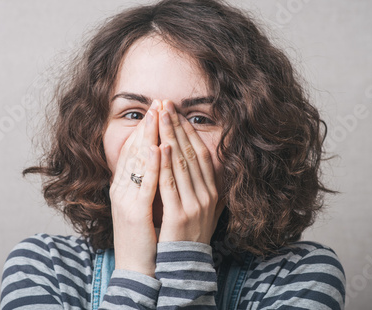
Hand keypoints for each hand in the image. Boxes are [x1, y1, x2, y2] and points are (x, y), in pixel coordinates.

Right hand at [110, 100, 161, 276]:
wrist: (136, 268)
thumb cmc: (143, 238)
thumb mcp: (143, 205)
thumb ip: (147, 185)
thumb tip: (160, 163)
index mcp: (122, 187)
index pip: (133, 151)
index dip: (145, 129)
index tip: (157, 110)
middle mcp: (121, 189)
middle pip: (134, 150)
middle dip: (148, 125)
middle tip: (159, 102)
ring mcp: (126, 199)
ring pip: (138, 161)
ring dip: (150, 136)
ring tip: (159, 114)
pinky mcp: (135, 212)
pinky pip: (145, 183)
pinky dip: (151, 164)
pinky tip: (158, 147)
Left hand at [157, 100, 219, 243]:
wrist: (184, 268)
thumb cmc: (189, 237)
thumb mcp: (206, 211)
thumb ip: (208, 189)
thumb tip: (211, 167)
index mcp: (213, 192)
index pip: (203, 154)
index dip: (190, 132)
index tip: (178, 113)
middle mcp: (208, 196)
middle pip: (192, 153)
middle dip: (177, 126)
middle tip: (165, 104)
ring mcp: (195, 205)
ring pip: (181, 163)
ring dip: (169, 136)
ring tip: (159, 116)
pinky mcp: (179, 215)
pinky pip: (170, 183)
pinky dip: (164, 163)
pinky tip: (157, 146)